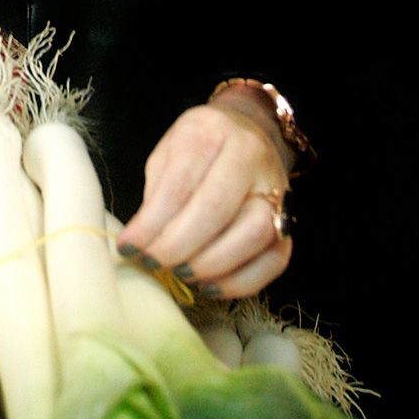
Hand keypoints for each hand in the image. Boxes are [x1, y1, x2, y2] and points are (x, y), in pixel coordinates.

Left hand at [114, 84, 297, 298]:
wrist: (247, 133)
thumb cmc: (196, 152)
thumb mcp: (165, 157)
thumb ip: (155, 196)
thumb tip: (139, 245)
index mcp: (210, 132)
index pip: (179, 184)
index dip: (151, 223)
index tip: (129, 247)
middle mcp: (250, 155)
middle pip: (216, 208)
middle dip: (177, 246)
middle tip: (153, 263)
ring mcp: (277, 188)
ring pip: (254, 233)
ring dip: (211, 264)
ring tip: (181, 274)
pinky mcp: (289, 221)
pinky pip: (275, 258)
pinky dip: (241, 281)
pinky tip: (209, 286)